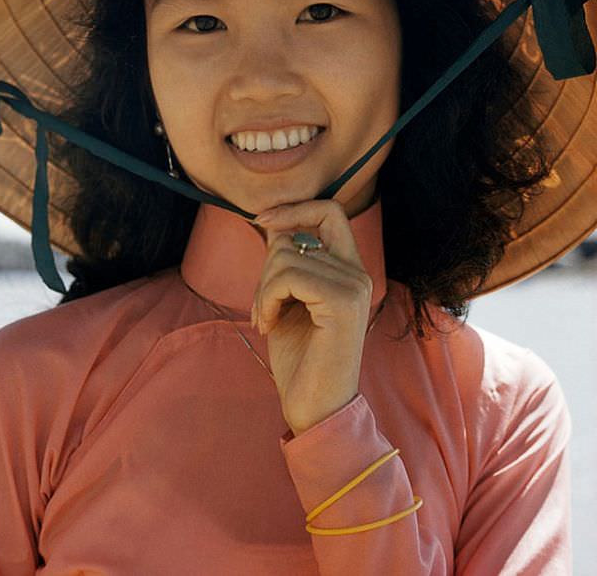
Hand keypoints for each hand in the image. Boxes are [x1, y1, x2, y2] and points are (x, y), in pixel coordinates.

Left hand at [251, 199, 376, 436]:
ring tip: (266, 319)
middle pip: (295, 236)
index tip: (262, 221)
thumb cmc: (300, 360)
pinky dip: (267, 297)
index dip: (294, 209)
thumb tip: (272, 224)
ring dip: (262, 288)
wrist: (315, 410)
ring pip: (286, 256)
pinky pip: (288, 275)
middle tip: (262, 306)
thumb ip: (286, 263)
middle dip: (265, 267)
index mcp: (350, 270)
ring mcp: (354, 286)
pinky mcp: (342, 302)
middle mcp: (358, 273)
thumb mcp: (288, 301)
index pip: (330, 211)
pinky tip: (268, 324)